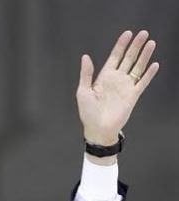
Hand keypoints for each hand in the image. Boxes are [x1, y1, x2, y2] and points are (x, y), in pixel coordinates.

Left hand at [77, 30, 158, 148]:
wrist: (98, 129)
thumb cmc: (88, 113)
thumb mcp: (83, 92)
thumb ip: (86, 74)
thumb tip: (85, 57)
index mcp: (104, 77)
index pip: (115, 56)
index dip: (121, 45)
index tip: (128, 33)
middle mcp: (117, 79)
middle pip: (129, 58)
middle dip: (136, 46)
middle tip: (143, 33)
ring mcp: (126, 86)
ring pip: (137, 67)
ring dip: (144, 55)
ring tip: (151, 43)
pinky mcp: (133, 95)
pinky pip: (143, 82)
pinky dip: (149, 74)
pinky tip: (154, 64)